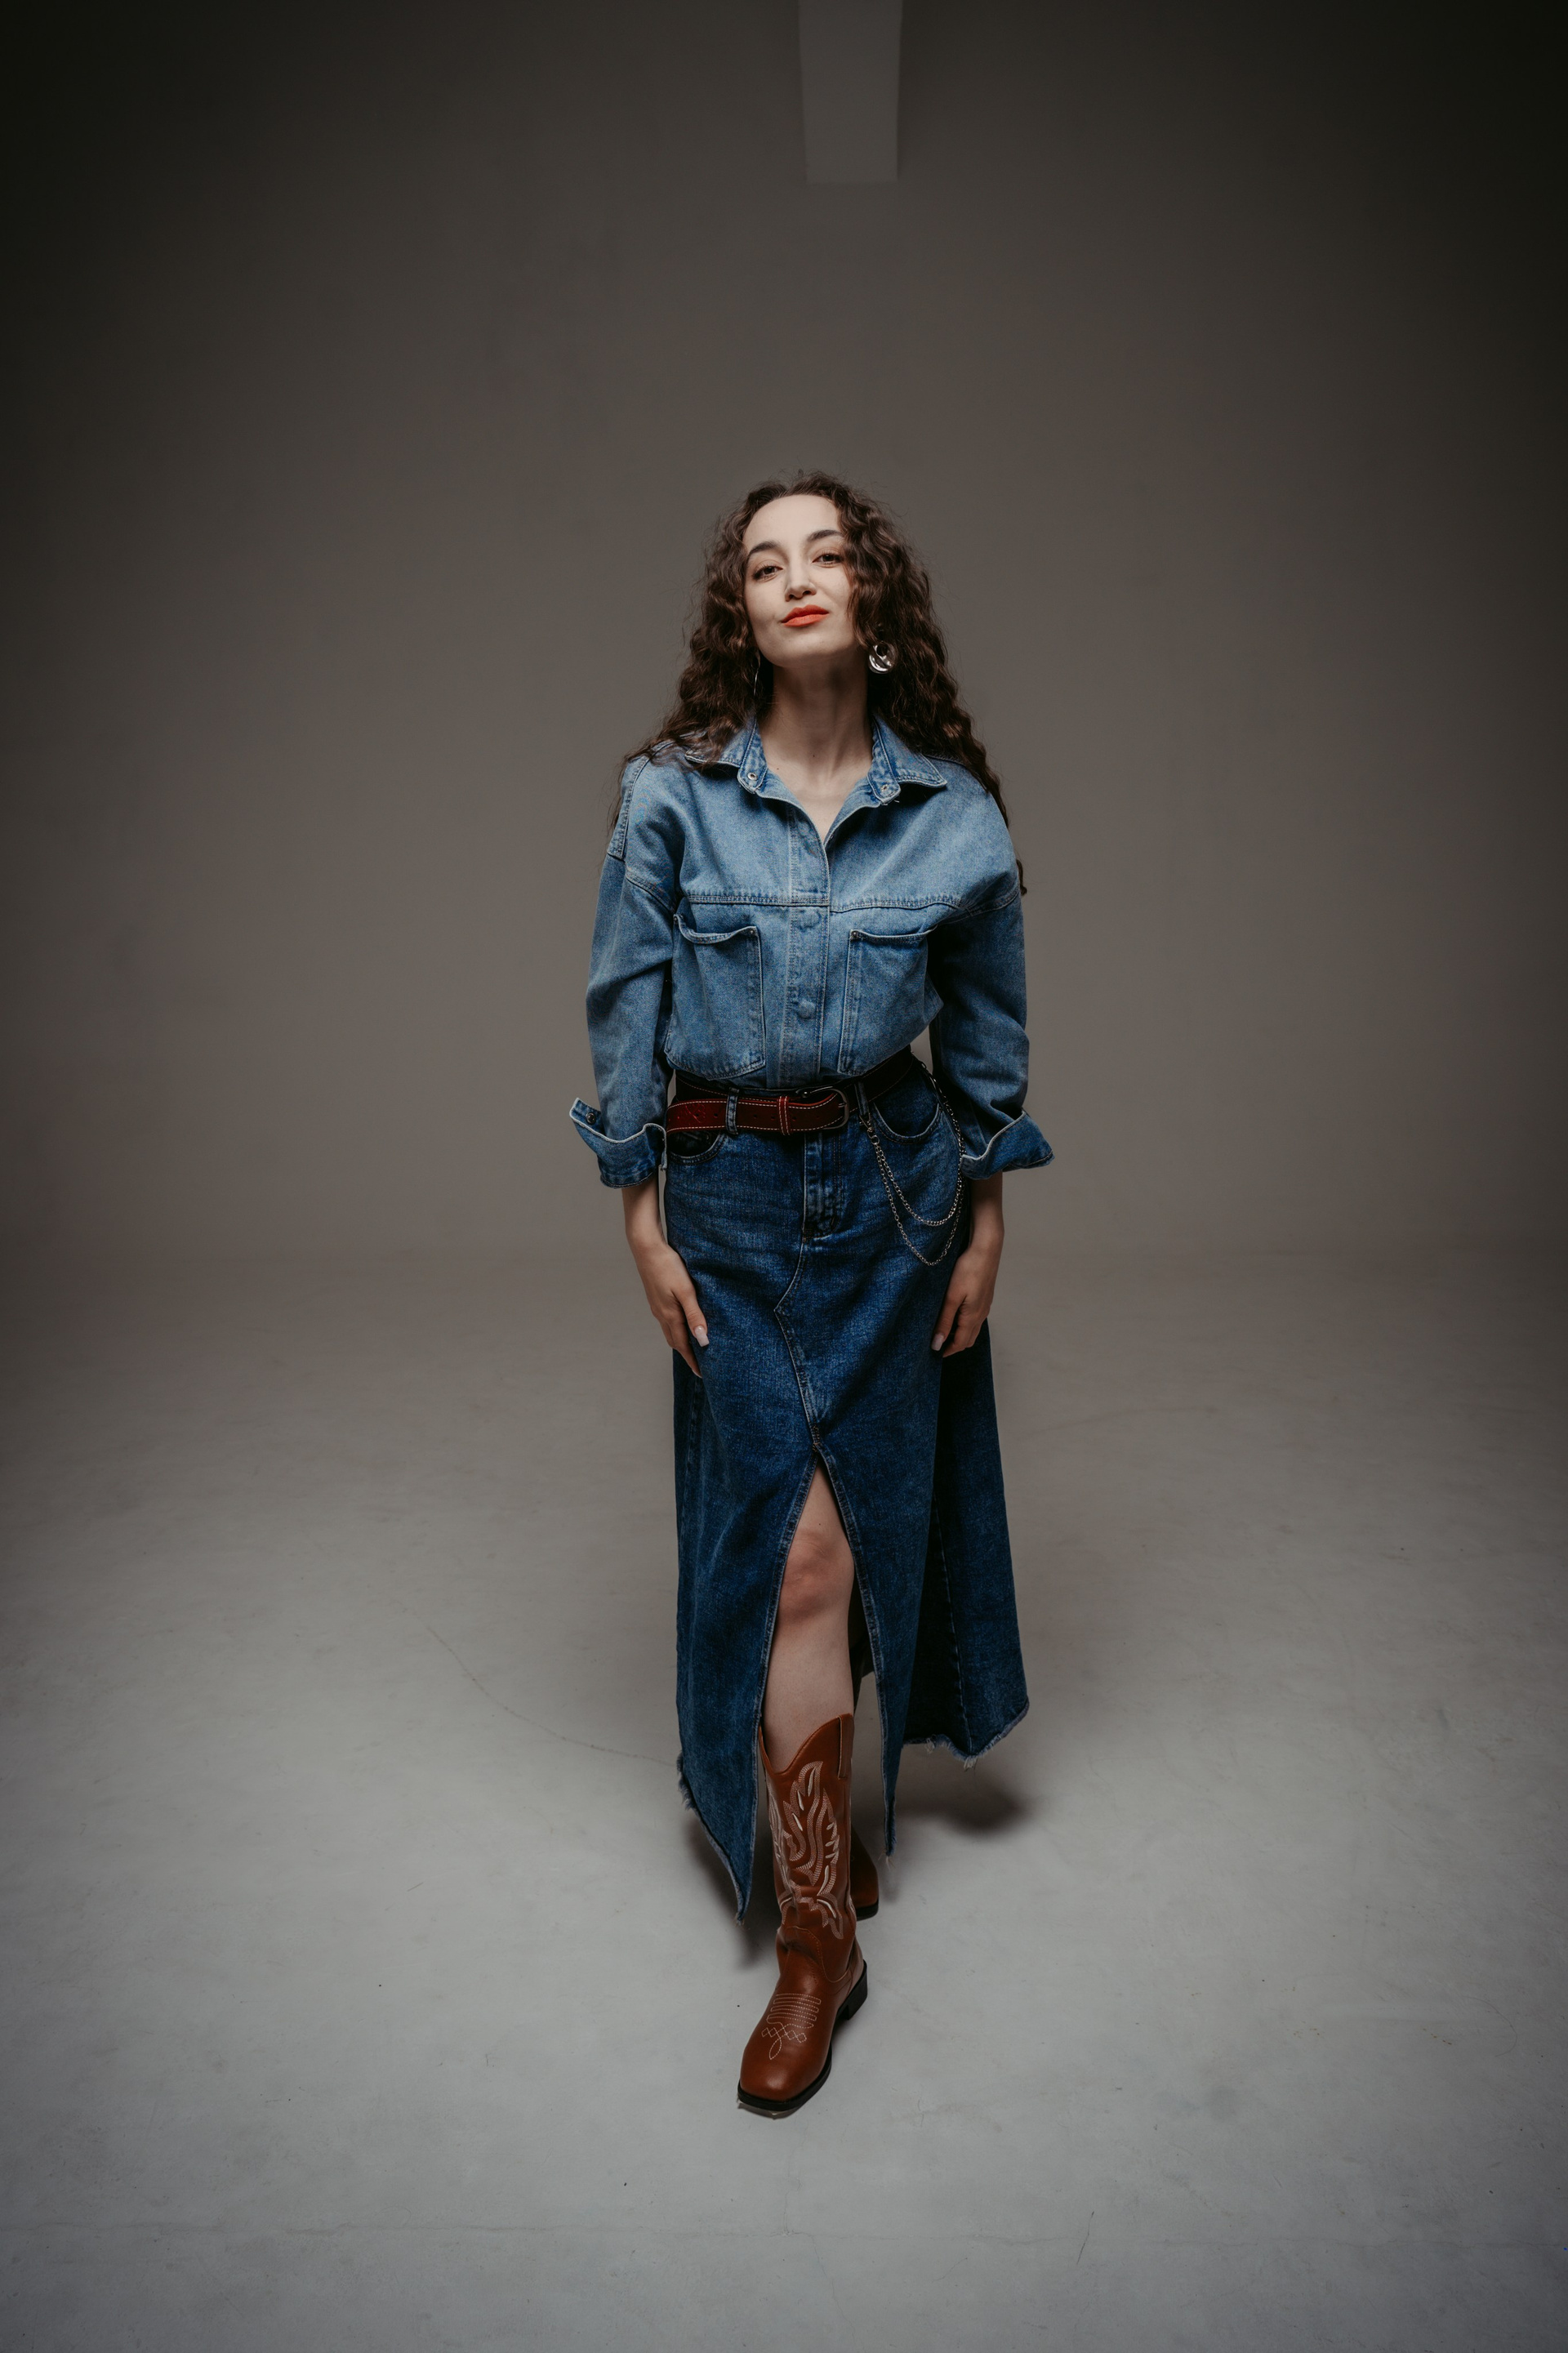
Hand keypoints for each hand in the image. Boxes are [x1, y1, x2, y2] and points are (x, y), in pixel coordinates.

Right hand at [622, 1178, 708, 1375]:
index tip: (702, 1374)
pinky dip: (675, 1329)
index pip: (683, 1345)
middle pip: (675, 1341)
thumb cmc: (668, 1265)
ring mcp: (656, 1306)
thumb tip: (703, 1339)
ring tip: (692, 1349)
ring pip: (669, 1331)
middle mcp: (661, 1314)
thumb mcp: (686, 1290)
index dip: (693, 1360)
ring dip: (680, 1342)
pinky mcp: (655, 1298)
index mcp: (669, 1315)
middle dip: (686, 1355)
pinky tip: (681, 1324)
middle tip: (699, 1366)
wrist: (646, 1247)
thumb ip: (695, 1315)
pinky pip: (666, 1321)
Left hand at [932, 1175, 1002, 1356]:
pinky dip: (966, 1324)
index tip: (934, 1355)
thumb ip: (944, 1321)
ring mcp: (985, 1305)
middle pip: (968, 1339)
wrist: (987, 1249)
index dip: (947, 1351)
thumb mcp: (951, 1297)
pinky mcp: (985, 1296)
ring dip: (960, 1335)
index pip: (960, 1343)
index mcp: (973, 1317)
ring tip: (945, 1333)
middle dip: (954, 1345)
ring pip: (973, 1329)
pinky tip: (957, 1316)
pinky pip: (976, 1318)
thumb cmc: (968, 1270)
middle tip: (938, 1345)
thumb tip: (937, 1344)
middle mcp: (981, 1314)